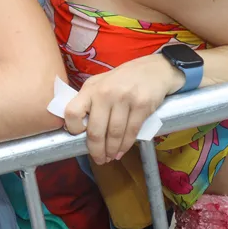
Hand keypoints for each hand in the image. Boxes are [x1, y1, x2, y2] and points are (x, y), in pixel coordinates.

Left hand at [62, 54, 182, 164]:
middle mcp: (105, 93)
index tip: (78, 137)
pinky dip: (125, 146)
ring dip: (111, 150)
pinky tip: (121, 152)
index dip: (73, 129)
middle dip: (96, 150)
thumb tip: (79, 128)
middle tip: (98, 159)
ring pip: (114, 134)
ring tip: (110, 157)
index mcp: (91, 88)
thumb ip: (90, 101)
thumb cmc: (123, 79)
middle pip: (95, 130)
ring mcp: (124, 99)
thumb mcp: (101, 83)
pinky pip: (131, 132)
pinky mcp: (142, 106)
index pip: (72, 112)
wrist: (155, 69)